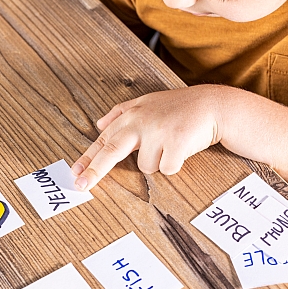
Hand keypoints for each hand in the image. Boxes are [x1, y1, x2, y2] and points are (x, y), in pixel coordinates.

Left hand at [72, 85, 224, 190]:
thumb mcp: (147, 102)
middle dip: (95, 170)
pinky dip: (175, 164)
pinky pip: (167, 169)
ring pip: (146, 166)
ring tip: (170, 144)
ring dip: (159, 161)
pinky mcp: (175, 142)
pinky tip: (182, 148)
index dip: (88, 157)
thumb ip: (121, 112)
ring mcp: (158, 132)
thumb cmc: (178, 107)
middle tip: (81, 185)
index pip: (104, 139)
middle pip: (111, 150)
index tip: (74, 172)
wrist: (212, 105)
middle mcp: (140, 122)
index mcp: (131, 115)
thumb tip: (98, 124)